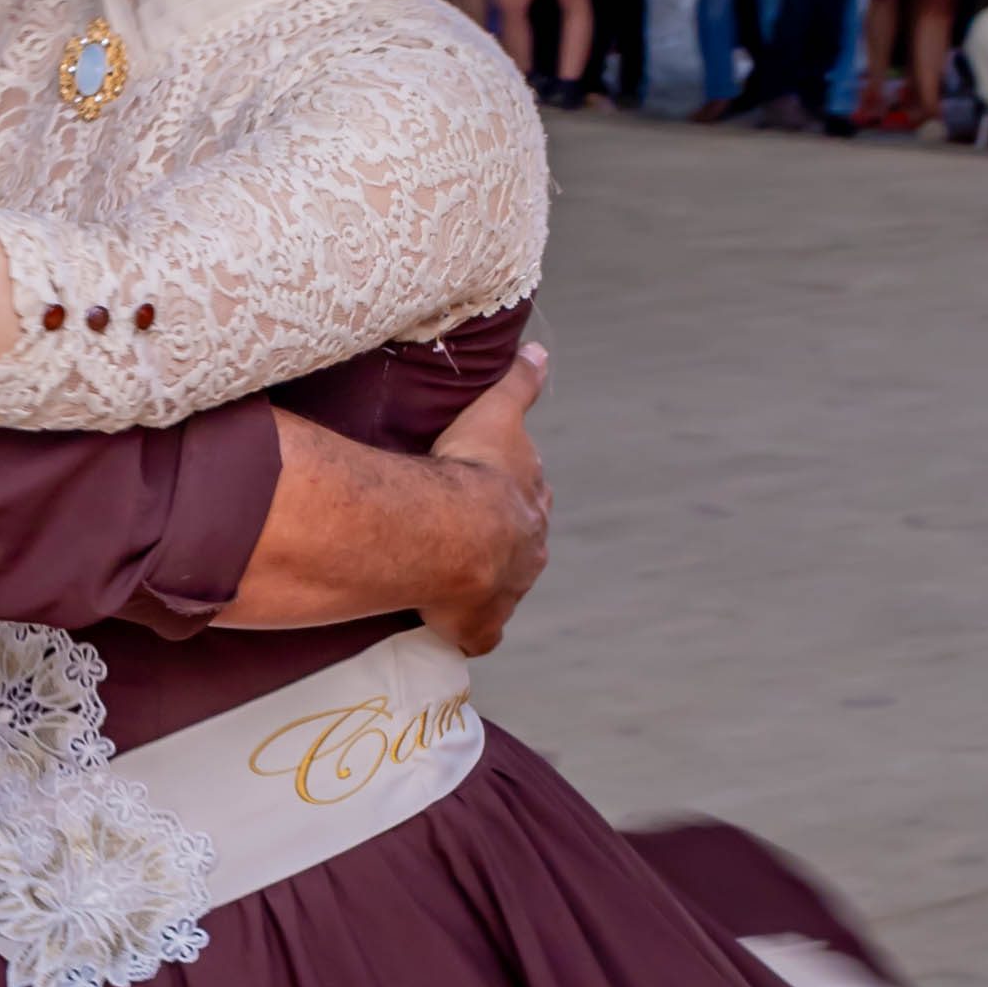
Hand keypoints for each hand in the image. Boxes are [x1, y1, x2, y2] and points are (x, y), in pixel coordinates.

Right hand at [418, 346, 550, 658]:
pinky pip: (477, 635)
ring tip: (448, 581)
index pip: (528, 498)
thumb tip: (538, 351)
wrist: (455, 534)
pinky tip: (453, 631)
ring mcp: (507, 593)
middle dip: (500, 543)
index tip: (488, 491)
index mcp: (532, 505)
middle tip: (466, 538)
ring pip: (499, 590)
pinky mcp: (481, 627)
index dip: (509, 495)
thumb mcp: (499, 414)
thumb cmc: (473, 470)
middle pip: (519, 547)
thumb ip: (520, 384)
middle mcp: (528, 552)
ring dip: (481, 587)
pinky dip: (468, 633)